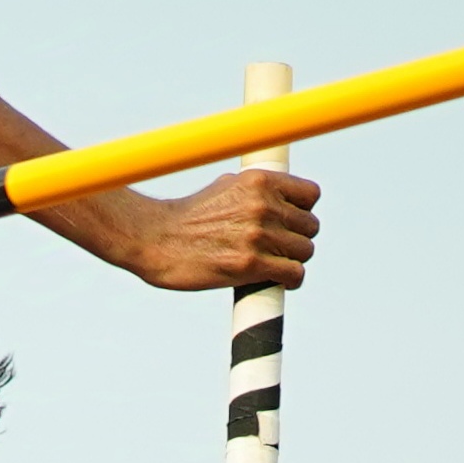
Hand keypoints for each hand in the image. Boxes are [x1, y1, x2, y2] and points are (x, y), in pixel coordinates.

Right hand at [126, 169, 320, 290]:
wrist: (152, 239)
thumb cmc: (184, 217)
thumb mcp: (222, 188)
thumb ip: (255, 192)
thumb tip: (280, 199)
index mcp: (258, 182)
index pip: (311, 195)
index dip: (302, 210)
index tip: (289, 221)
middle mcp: (262, 205)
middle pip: (310, 226)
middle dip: (295, 238)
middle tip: (275, 247)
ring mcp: (257, 235)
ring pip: (304, 251)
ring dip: (291, 260)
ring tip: (272, 263)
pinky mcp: (250, 265)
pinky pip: (294, 274)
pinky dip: (289, 280)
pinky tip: (276, 279)